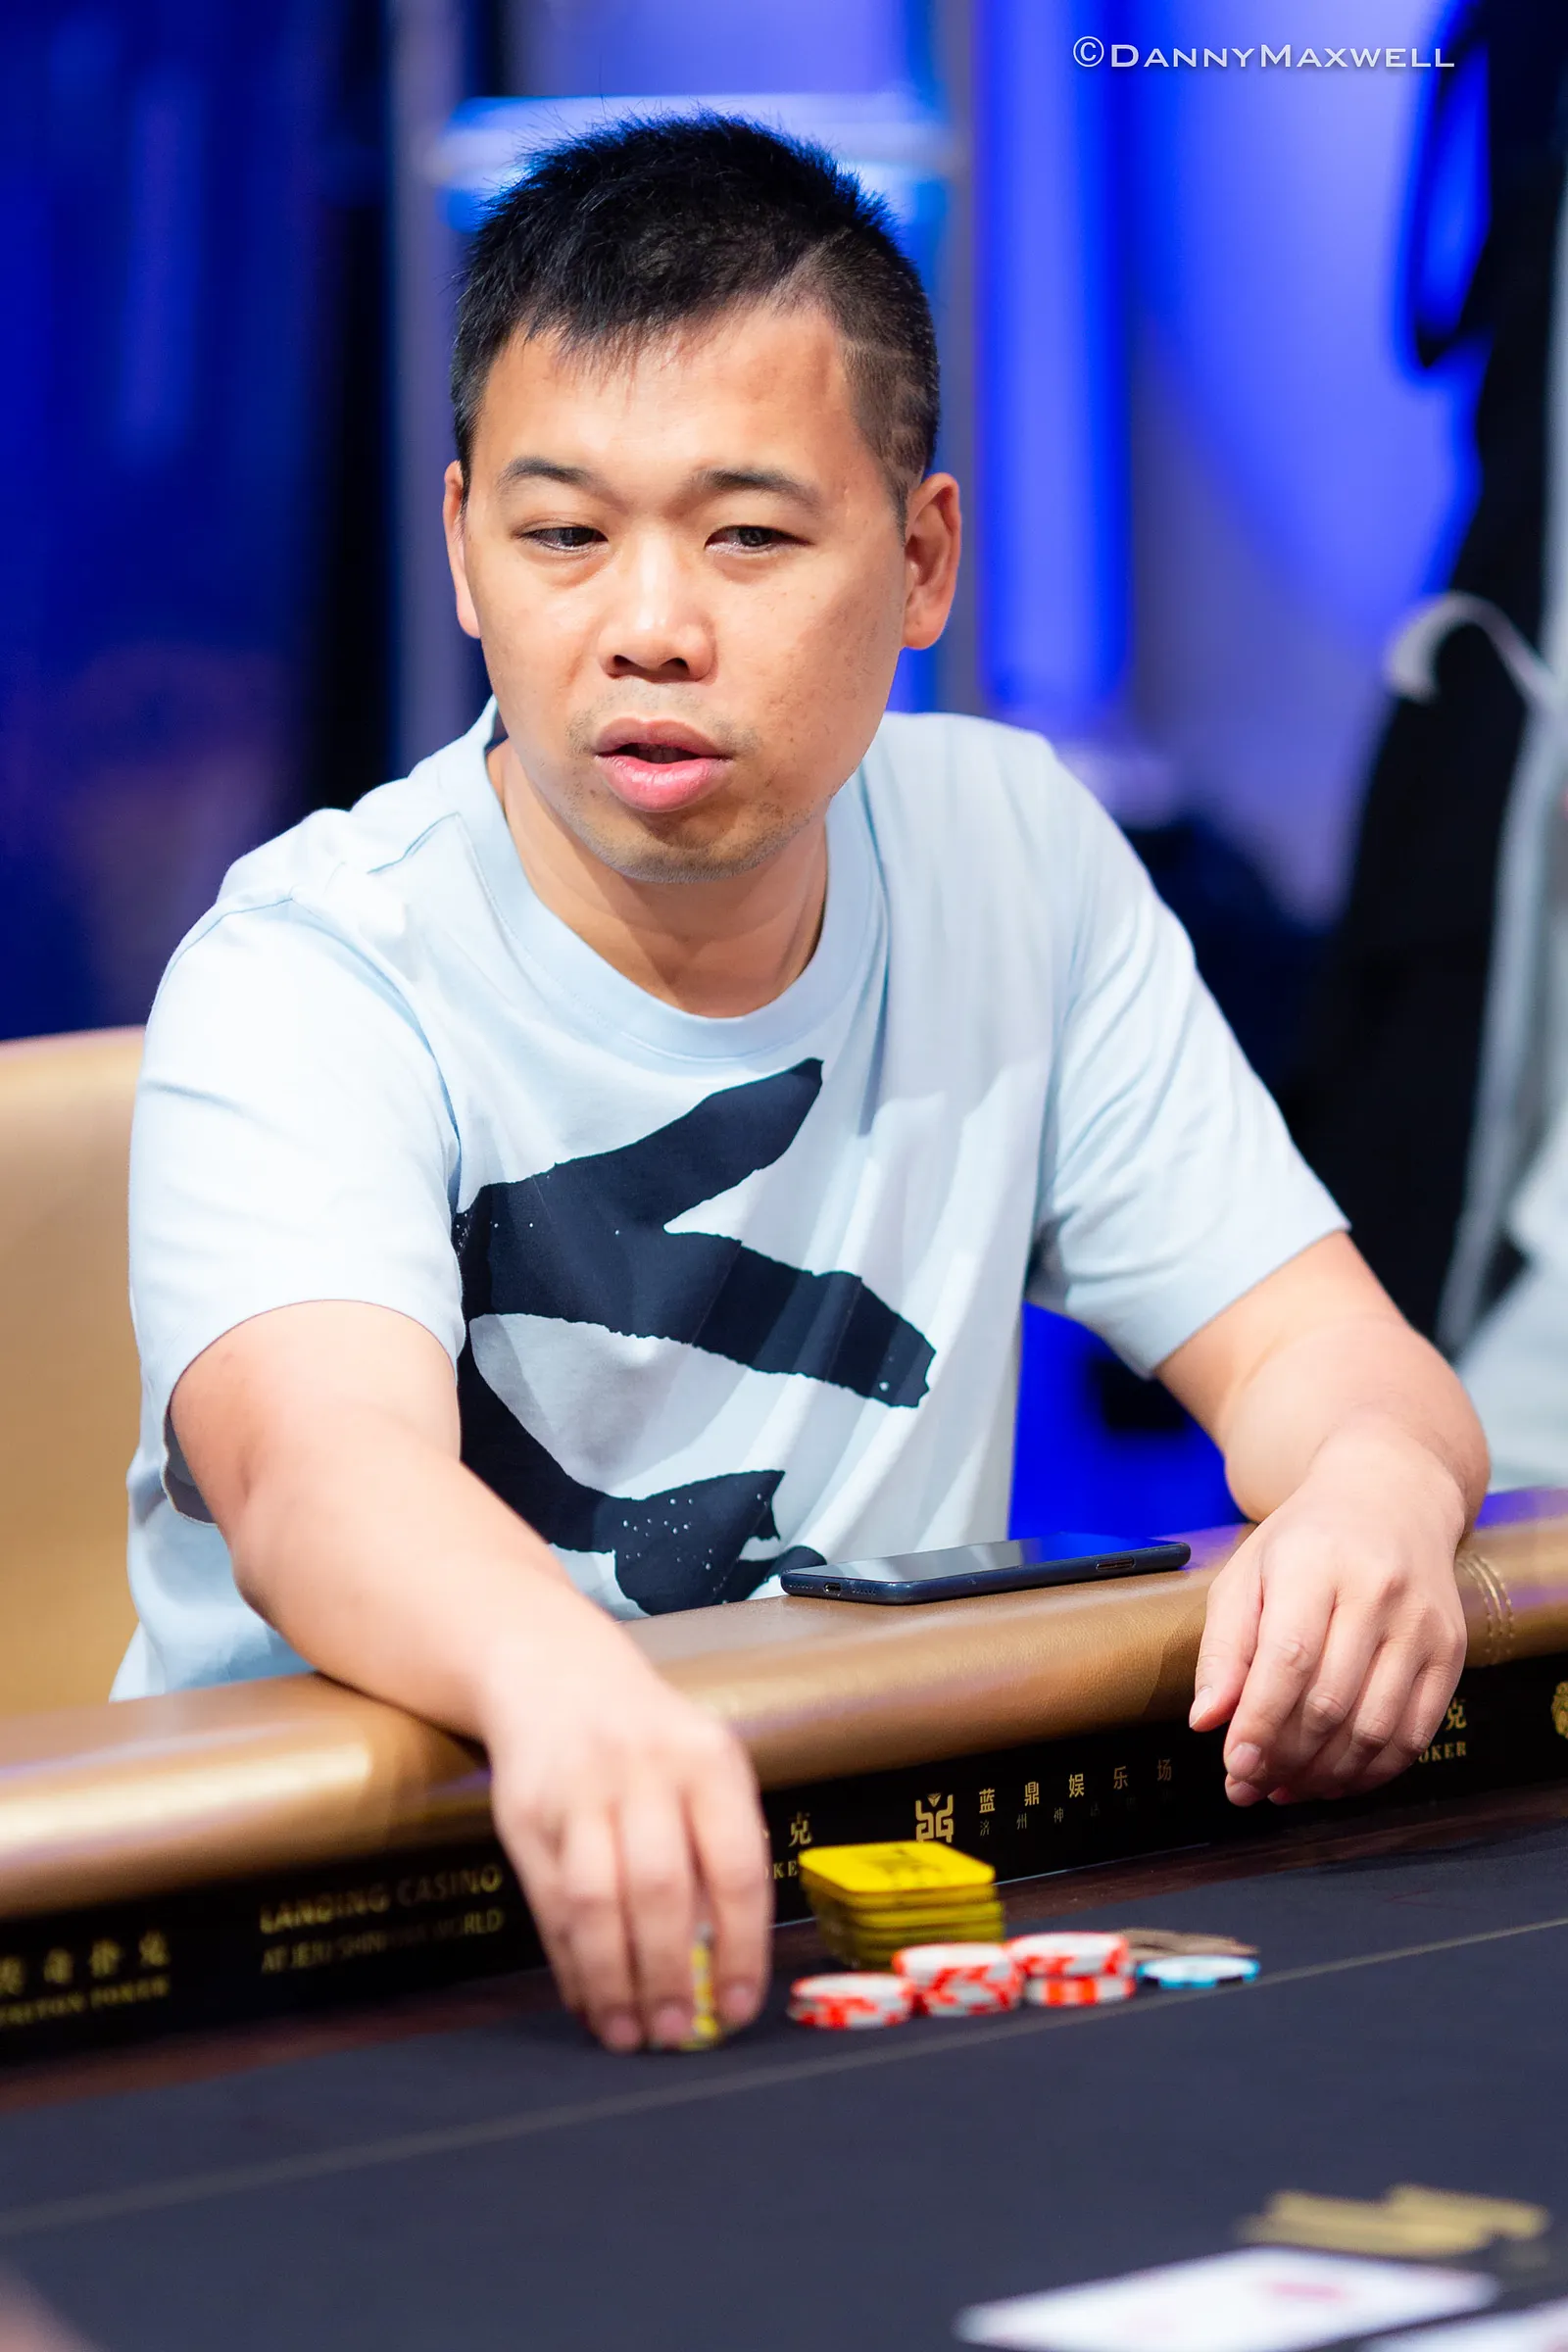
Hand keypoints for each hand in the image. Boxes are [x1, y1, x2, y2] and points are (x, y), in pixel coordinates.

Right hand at [481, 1606, 771, 2050]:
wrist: (553, 1671)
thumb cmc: (649, 1738)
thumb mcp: (702, 1765)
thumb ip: (716, 1848)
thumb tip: (722, 1968)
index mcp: (709, 1761)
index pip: (736, 1869)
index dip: (741, 1950)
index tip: (738, 2009)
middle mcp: (645, 1771)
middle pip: (661, 1891)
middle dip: (669, 1976)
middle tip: (676, 2035)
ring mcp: (580, 1792)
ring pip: (597, 1903)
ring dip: (613, 1980)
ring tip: (627, 2034)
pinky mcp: (527, 1815)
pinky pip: (551, 1903)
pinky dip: (570, 1961)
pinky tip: (588, 1997)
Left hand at [1188, 1425, 1467, 1805]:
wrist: (1391, 1498)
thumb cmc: (1306, 1542)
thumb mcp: (1247, 1573)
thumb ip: (1223, 1648)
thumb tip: (1206, 1720)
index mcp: (1316, 1564)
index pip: (1289, 1659)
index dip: (1260, 1722)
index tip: (1235, 1765)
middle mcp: (1378, 1592)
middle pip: (1330, 1701)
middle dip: (1284, 1758)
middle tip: (1250, 1786)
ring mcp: (1422, 1624)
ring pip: (1374, 1727)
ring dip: (1325, 1774)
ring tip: (1285, 1788)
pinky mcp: (1451, 1651)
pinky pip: (1414, 1732)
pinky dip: (1373, 1771)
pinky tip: (1334, 1779)